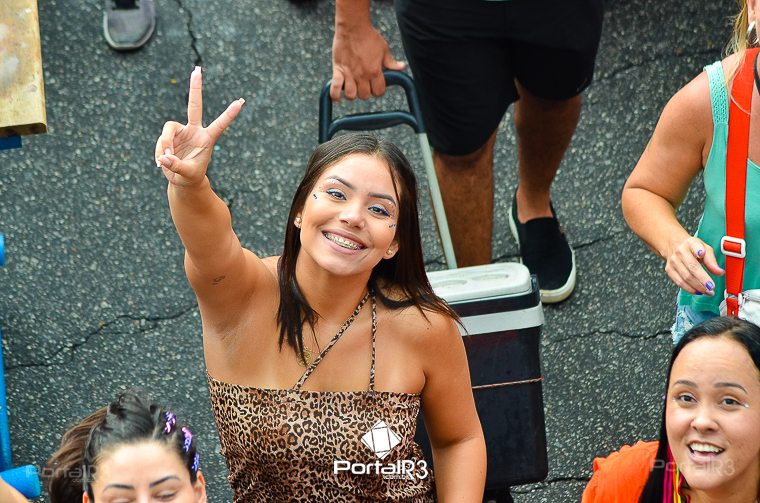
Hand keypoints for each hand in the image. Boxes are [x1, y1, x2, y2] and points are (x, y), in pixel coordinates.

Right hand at [155, 67, 243, 186]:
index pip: (220, 125)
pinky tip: (161, 162)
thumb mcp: (187, 175)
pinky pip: (161, 140)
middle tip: (197, 69)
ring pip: (168, 130)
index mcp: (207, 139)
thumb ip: (176, 166)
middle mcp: (195, 131)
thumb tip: (163, 157)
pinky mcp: (169, 136)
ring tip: (164, 161)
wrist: (181, 178)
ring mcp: (181, 131)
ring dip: (165, 144)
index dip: (229, 115)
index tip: (241, 102)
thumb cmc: (190, 176)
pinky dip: (159, 151)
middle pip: (194, 106)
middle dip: (195, 88)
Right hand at [330, 21, 404, 101]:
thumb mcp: (384, 49)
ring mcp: (349, 74)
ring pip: (351, 95)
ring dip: (352, 94)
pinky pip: (335, 88)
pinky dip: (335, 95)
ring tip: (352, 87)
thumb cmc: (369, 36)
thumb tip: (401, 67)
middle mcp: (362, 75)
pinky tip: (337, 97)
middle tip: (363, 85)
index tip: (376, 86)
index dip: (378, 90)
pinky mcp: (338, 70)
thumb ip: (391, 62)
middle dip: (365, 92)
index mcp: (375, 71)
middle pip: (364, 96)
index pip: (379, 92)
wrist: (353, 26)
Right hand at [664, 237, 723, 295]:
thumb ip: (712, 260)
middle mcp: (680, 251)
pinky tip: (698, 291)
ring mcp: (673, 261)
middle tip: (711, 287)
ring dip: (697, 286)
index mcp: (691, 243)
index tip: (702, 254)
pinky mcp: (669, 270)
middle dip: (703, 279)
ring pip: (685, 277)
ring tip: (707, 291)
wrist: (673, 245)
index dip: (698, 250)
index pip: (694, 246)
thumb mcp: (705, 248)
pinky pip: (679, 282)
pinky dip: (689, 289)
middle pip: (691, 267)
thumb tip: (719, 272)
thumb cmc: (692, 248)